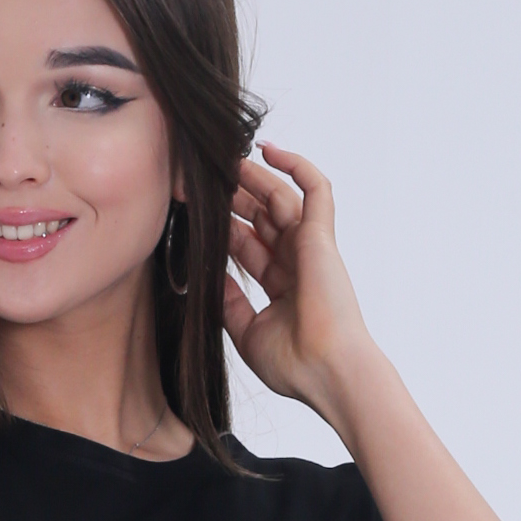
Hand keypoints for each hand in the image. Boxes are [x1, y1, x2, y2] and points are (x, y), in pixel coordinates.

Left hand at [223, 146, 376, 423]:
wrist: (325, 371)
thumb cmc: (294, 364)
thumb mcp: (247, 332)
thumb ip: (229, 302)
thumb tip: (208, 278)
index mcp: (283, 286)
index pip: (248, 245)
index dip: (224, 227)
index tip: (194, 213)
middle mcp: (297, 263)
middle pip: (262, 217)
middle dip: (235, 197)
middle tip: (205, 177)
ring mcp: (311, 248)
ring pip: (282, 198)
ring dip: (255, 177)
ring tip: (227, 158)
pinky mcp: (322, 237)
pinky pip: (316, 189)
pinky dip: (297, 166)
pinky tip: (270, 150)